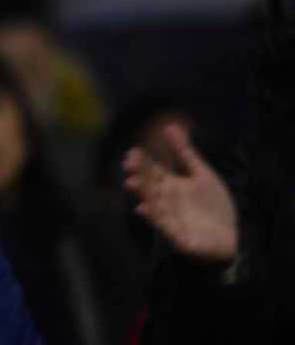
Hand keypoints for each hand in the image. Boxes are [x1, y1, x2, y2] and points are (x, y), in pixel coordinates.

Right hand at [123, 123, 238, 263]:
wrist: (230, 235)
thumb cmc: (214, 204)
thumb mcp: (201, 174)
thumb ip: (185, 152)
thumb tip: (169, 125)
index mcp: (172, 184)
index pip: (154, 171)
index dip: (144, 162)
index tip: (133, 152)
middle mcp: (167, 199)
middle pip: (150, 185)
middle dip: (139, 175)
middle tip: (128, 164)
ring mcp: (170, 216)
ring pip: (152, 202)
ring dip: (142, 194)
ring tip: (131, 183)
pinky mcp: (175, 234)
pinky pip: (161, 224)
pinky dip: (152, 217)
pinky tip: (142, 208)